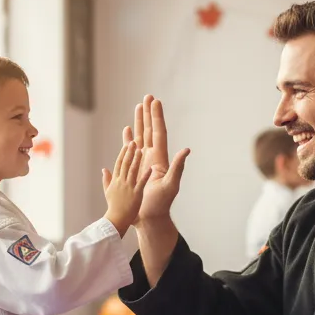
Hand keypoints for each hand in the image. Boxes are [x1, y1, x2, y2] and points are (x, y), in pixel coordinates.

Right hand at [102, 140, 150, 236]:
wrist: (116, 221)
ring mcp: (128, 188)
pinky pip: (141, 183)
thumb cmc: (113, 208)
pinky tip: (150, 168)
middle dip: (129, 152)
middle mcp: (121, 182)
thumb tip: (104, 169)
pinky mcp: (136, 195)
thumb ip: (106, 180)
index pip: (119, 164)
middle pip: (125, 164)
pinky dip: (145, 175)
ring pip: (132, 171)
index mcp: (115, 181)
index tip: (127, 144)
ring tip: (141, 150)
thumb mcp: (107, 192)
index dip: (123, 154)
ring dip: (136, 160)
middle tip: (134, 142)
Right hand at [130, 95, 189, 224]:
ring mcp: (144, 162)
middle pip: (150, 130)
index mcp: (160, 159)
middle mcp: (153, 158)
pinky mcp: (135, 168)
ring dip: (140, 122)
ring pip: (141, 137)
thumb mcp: (171, 185)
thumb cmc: (161, 204)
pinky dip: (129, 138)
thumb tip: (186, 150)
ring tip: (138, 107)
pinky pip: (131, 150)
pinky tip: (127, 129)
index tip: (155, 101)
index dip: (156, 117)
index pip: (158, 133)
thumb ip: (178, 167)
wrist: (150, 217)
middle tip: (147, 97)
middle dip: (149, 114)